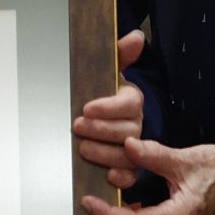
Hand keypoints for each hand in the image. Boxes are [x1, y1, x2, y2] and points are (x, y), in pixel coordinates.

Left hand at [73, 30, 147, 188]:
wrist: (100, 118)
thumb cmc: (103, 93)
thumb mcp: (107, 72)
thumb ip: (119, 54)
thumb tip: (136, 37)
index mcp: (132, 100)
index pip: (129, 103)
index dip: (108, 107)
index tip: (86, 107)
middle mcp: (136, 123)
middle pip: (127, 131)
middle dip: (100, 130)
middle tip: (77, 126)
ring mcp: (134, 146)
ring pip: (128, 154)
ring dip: (104, 152)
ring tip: (82, 148)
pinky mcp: (129, 166)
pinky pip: (132, 175)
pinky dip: (121, 177)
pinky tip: (107, 175)